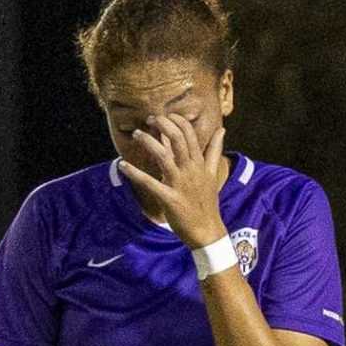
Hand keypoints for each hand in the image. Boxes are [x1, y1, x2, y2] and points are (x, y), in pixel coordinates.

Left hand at [116, 114, 227, 250]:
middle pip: (177, 139)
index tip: (164, 116)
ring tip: (137, 134)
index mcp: (199, 163)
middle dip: (163, 125)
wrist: (207, 230)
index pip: (189, 134)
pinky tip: (123, 165)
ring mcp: (180, 184)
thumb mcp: (212, 173)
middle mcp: (190, 170)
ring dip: (148, 142)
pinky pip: (150, 183)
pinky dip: (135, 174)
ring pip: (163, 156)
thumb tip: (222, 130)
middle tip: (149, 119)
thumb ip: (214, 150)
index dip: (176, 121)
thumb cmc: (207, 202)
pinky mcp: (170, 198)